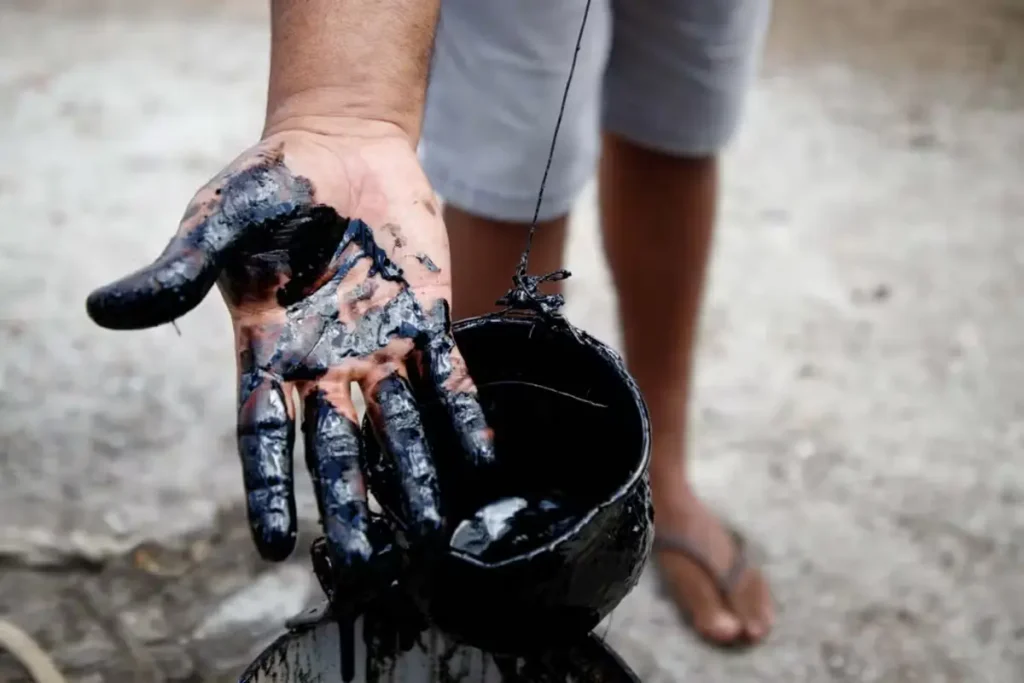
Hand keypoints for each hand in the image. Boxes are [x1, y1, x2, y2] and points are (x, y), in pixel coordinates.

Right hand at [86, 123, 495, 568]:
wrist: (343, 147)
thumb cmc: (273, 186)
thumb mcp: (219, 221)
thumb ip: (180, 268)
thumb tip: (107, 310)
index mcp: (268, 352)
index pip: (265, 434)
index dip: (269, 487)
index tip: (276, 545)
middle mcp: (325, 366)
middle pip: (338, 449)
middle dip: (350, 505)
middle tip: (364, 568)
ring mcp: (380, 348)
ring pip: (399, 426)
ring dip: (416, 475)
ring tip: (434, 530)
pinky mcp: (425, 321)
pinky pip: (448, 377)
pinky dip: (464, 415)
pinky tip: (483, 459)